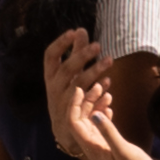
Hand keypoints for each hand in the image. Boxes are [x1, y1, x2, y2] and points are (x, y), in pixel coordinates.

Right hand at [44, 27, 103, 147]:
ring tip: (109, 60)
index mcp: (51, 75)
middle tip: (97, 45)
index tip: (73, 32)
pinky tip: (109, 82)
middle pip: (66, 68)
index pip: (50, 55)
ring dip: (94, 71)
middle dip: (82, 56)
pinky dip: (99, 91)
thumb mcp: (68, 74)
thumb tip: (81, 30)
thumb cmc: (69, 94)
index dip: (60, 43)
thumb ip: (75, 53)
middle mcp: (54, 87)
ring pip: (78, 84)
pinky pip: (88, 101)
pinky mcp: (75, 114)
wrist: (65, 130)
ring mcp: (64, 102)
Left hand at [59, 70, 159, 159]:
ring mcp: (100, 146)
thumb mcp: (124, 151)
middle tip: (99, 85)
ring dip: (96, 105)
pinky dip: (103, 114)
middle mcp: (92, 146)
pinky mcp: (110, 146)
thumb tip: (94, 114)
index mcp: (91, 148)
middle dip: (86, 100)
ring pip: (91, 121)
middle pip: (81, 119)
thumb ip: (109, 132)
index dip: (73, 104)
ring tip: (106, 91)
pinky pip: (101, 126)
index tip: (79, 88)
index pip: (74, 123)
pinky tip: (109, 106)